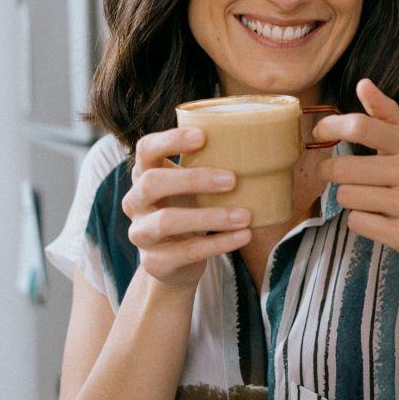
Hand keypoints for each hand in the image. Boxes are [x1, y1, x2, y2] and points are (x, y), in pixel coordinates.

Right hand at [120, 127, 251, 290]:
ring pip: (166, 221)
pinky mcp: (155, 261)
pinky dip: (219, 243)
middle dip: (192, 179)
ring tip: (245, 216)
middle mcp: (135, 202)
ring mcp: (141, 233)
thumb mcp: (195, 188)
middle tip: (232, 180)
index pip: (146, 149)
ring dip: (210, 216)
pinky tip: (244, 235)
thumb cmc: (190, 211)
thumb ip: (211, 167)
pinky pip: (187, 251)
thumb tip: (262, 144)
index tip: (202, 136)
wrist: (176, 262)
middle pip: (151, 183)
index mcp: (145, 175)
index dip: (169, 141)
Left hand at [313, 79, 398, 259]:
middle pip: (342, 167)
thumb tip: (363, 84)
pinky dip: (361, 220)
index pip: (362, 127)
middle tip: (339, 173)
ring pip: (345, 196)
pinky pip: (356, 221)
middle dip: (333, 171)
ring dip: (350, 197)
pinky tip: (381, 217)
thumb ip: (385, 113)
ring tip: (371, 197)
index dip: (332, 127)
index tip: (320, 132)